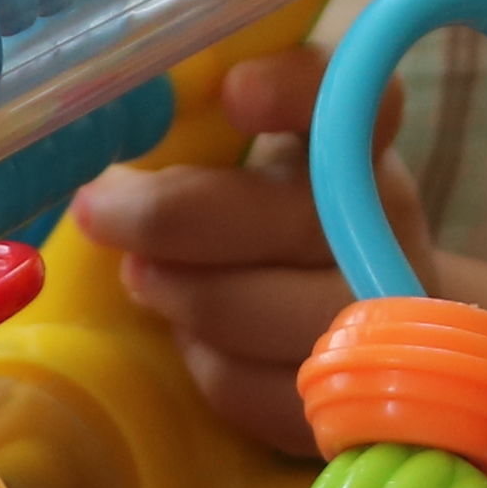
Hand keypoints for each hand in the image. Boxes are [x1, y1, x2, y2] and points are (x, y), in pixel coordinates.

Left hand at [75, 45, 358, 455]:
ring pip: (272, 314)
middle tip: (99, 212)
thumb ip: (194, 142)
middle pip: (299, 219)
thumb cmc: (270, 225)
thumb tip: (104, 163)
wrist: (364, 321)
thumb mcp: (246, 163)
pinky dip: (208, 363)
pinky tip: (192, 338)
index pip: (350, 97)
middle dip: (177, 217)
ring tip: (143, 277)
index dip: (298, 92)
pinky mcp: (356, 396)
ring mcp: (386, 315)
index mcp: (355, 138)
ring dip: (185, 296)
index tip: (234, 95)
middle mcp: (387, 220)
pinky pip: (260, 388)